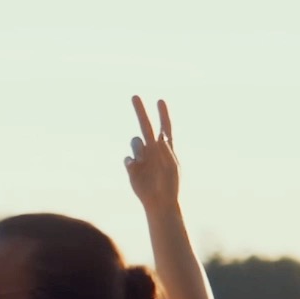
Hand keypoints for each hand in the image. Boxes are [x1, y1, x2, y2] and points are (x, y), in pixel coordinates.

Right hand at [125, 96, 179, 212]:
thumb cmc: (169, 185)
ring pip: (135, 142)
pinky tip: (135, 168)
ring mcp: (141, 157)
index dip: (163, 114)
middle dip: (140, 111)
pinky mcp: (132, 167)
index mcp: (166, 148)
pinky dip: (131, 160)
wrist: (159, 202)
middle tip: (134, 96)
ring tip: (144, 161)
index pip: (165, 127)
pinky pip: (127, 157)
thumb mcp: (171, 166)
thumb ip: (166, 151)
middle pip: (145, 126)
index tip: (160, 101)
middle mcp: (152, 149)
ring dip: (138, 148)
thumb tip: (159, 137)